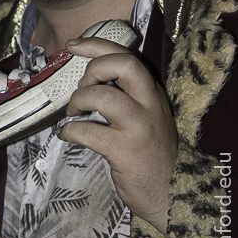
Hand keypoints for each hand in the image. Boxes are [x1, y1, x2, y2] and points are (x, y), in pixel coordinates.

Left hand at [59, 37, 176, 233]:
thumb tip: (89, 75)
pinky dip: (69, 130)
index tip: (72, 45)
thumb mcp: (147, 115)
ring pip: (103, 96)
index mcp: (152, 93)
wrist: (171, 193)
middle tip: (83, 86)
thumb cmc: (150, 153)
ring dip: (79, 100)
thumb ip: (127, 94)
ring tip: (74, 112)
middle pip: (123, 65)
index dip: (96, 44)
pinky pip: (88, 131)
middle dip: (94, 68)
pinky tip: (66, 134)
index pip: (127, 56)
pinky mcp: (124, 151)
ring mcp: (138, 128)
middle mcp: (149, 105)